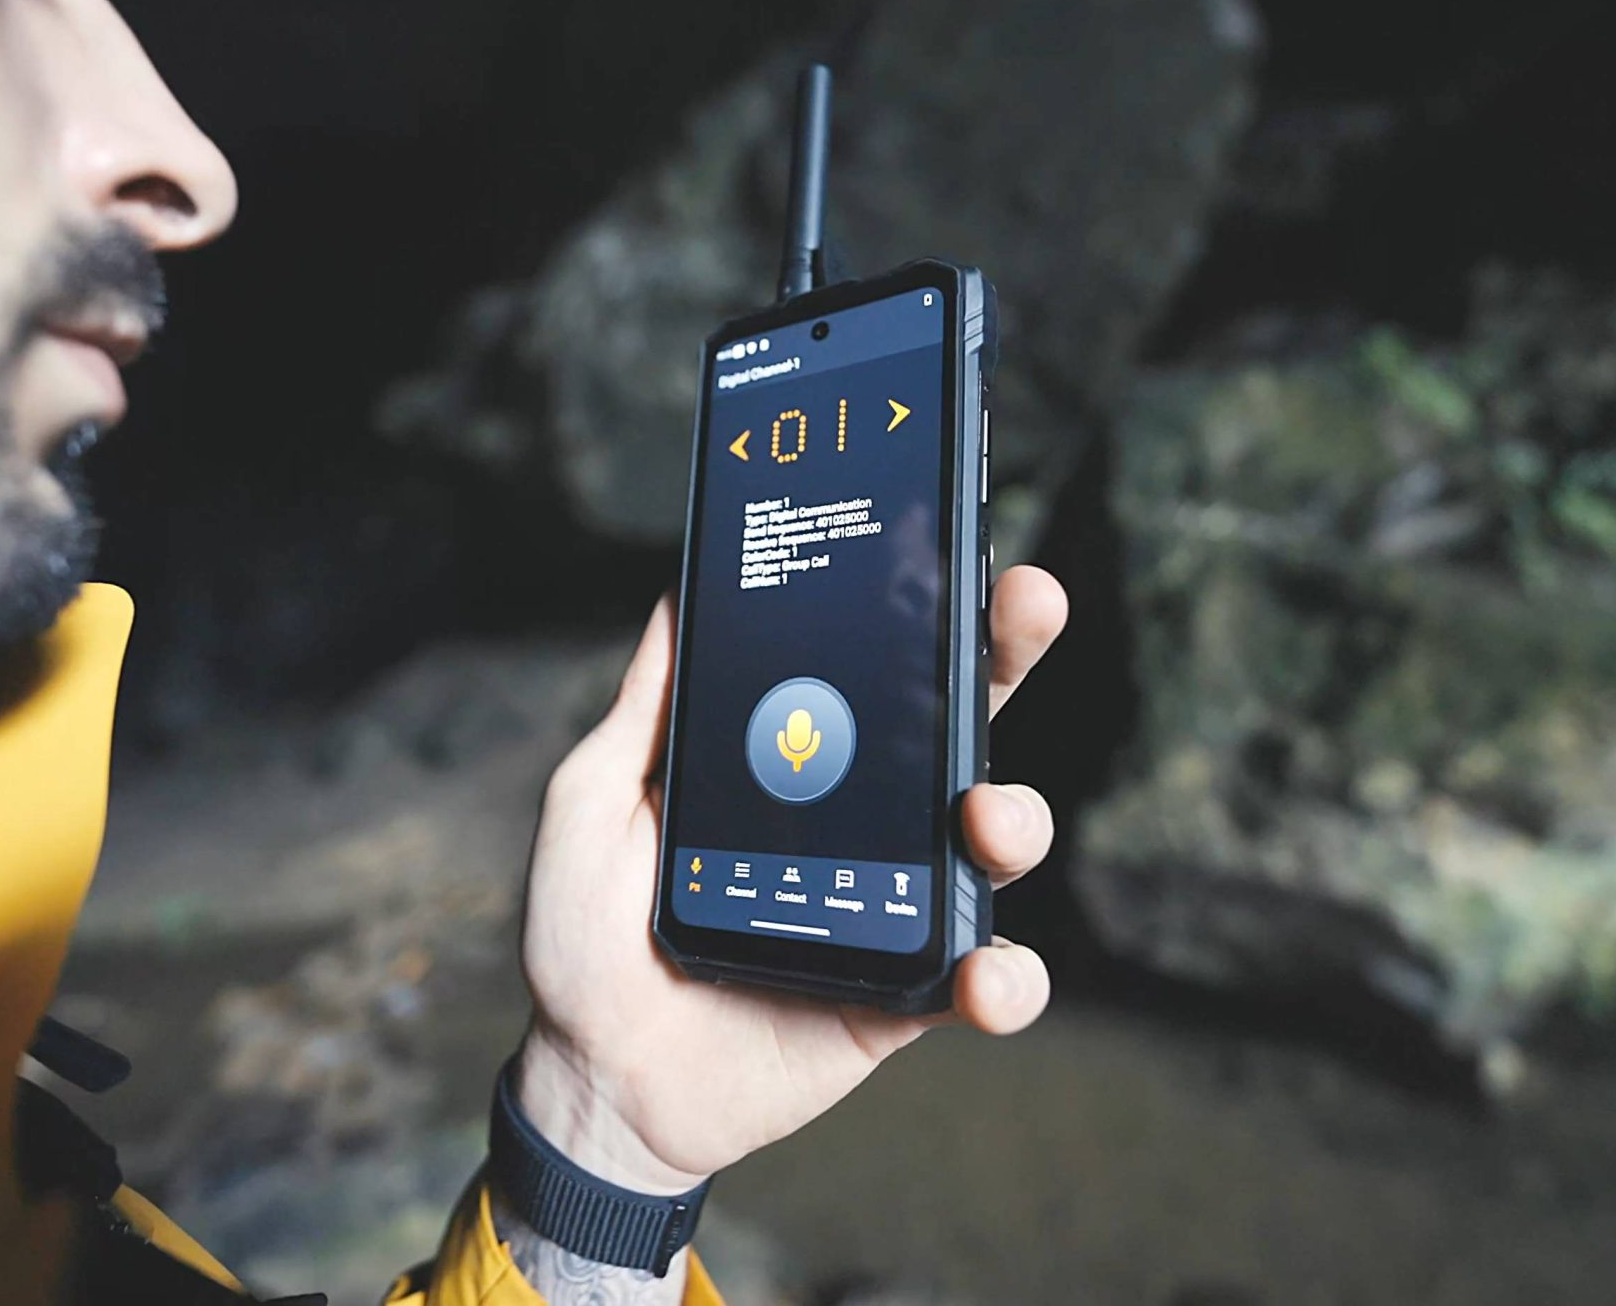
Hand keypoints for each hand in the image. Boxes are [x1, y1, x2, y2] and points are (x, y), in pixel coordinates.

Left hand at [513, 566, 1067, 1194]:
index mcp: (798, 761)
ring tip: (984, 820)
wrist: (595, 1076)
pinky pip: (991, 980)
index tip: (949, 539)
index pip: (877, 664)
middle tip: (1030, 601)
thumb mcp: (593, 801)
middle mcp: (864, 819)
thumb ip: (642, 710)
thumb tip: (678, 597)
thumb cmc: (584, 935)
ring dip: (1017, 816)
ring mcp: (896, 904)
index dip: (924, 601)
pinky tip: (980, 974)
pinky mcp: (910, 998)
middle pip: (962, 720)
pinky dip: (1009, 979)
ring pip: (998, 840)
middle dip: (1008, 650)